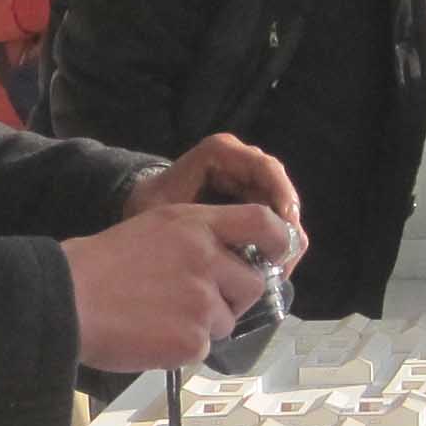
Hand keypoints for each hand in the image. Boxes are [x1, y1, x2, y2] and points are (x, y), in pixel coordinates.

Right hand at [65, 201, 295, 371]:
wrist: (67, 300)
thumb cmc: (100, 267)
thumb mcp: (153, 229)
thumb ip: (197, 239)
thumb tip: (232, 262)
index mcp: (195, 225)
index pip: (262, 223)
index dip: (278, 242)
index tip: (273, 256)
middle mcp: (206, 258)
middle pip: (252, 284)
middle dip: (231, 298)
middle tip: (193, 302)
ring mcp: (202, 300)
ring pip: (227, 320)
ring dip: (203, 325)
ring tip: (159, 317)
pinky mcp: (193, 339)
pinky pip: (203, 348)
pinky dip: (181, 348)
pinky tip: (150, 335)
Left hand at [125, 135, 304, 270]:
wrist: (140, 217)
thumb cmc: (148, 211)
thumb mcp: (163, 213)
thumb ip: (198, 222)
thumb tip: (241, 244)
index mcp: (220, 153)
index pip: (264, 168)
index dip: (282, 196)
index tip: (284, 229)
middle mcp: (242, 162)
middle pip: (280, 191)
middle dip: (285, 227)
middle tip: (283, 261)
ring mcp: (250, 183)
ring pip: (282, 211)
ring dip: (282, 241)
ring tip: (277, 272)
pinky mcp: (253, 205)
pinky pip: (273, 225)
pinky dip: (272, 247)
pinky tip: (267, 271)